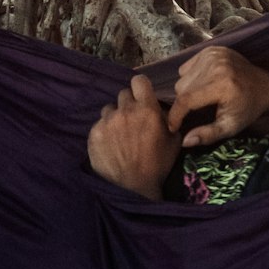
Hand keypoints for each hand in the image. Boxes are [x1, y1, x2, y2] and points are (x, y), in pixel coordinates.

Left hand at [87, 73, 180, 199]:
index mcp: (147, 108)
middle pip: (123, 94)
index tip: (141, 96)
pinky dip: (104, 131)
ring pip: (109, 109)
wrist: (134, 188)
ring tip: (118, 133)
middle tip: (131, 119)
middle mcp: (126, 110)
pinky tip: (109, 144)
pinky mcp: (94, 133)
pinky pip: (99, 124)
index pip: (138, 80)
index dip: (140, 87)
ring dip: (114, 117)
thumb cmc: (158, 164)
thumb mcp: (174, 140)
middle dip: (128, 104)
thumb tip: (161, 109)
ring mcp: (108, 121)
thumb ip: (168, 118)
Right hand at [167, 45, 268, 146]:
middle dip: (184, 104)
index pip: (186, 100)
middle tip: (196, 111)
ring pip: (182, 77)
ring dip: (187, 90)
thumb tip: (184, 141)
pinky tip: (204, 83)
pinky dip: (191, 77)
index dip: (175, 115)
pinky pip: (187, 66)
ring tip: (202, 97)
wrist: (264, 86)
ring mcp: (213, 55)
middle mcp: (215, 66)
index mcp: (221, 85)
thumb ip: (207, 135)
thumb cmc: (247, 109)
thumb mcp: (230, 127)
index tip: (173, 127)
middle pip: (181, 88)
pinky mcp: (211, 49)